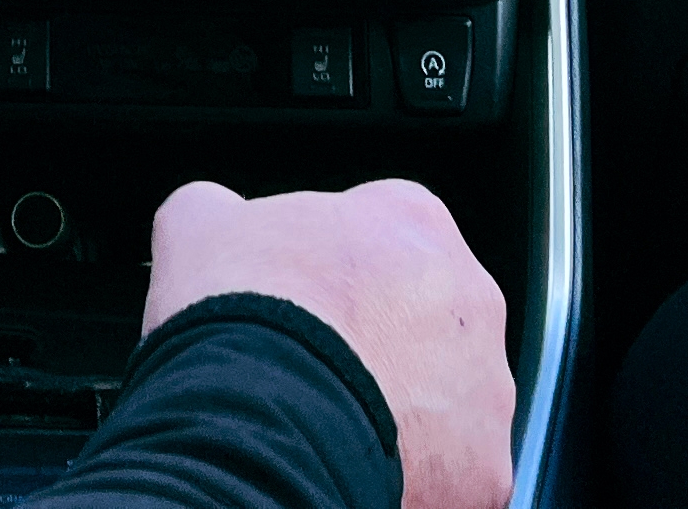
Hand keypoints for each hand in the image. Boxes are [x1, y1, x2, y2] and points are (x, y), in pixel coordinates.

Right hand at [144, 178, 513, 508]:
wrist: (257, 424)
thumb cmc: (241, 317)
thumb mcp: (201, 225)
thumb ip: (227, 212)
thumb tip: (218, 220)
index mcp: (412, 222)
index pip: (383, 231)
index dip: (333, 270)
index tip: (299, 297)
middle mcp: (470, 299)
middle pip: (425, 316)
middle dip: (380, 339)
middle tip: (317, 367)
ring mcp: (485, 388)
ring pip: (448, 398)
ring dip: (403, 408)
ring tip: (332, 424)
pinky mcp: (484, 468)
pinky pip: (452, 472)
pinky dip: (413, 476)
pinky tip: (355, 467)